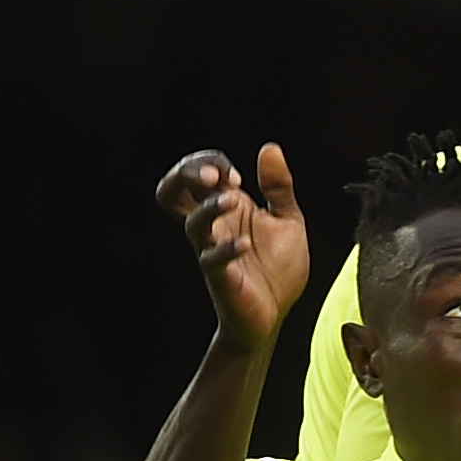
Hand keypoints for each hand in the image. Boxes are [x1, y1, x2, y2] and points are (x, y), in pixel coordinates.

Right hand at [158, 146, 307, 350]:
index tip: (238, 176)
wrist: (276, 313)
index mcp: (225, 207)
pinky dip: (226, 250)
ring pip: (192, 224)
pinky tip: (245, 244)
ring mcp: (212, 250)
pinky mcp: (221, 277)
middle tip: (211, 176)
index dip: (211, 163)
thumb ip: (278, 187)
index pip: (199, 171)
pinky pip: (212, 260)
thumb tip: (270, 148)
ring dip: (208, 208)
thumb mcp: (288, 220)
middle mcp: (212, 225)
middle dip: (185, 175)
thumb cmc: (276, 267)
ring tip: (231, 200)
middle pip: (172, 191)